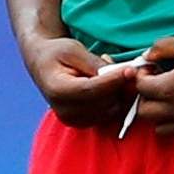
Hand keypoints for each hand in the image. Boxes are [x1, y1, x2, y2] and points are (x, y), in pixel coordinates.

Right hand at [20, 35, 135, 126]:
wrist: (43, 66)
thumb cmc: (57, 54)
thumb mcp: (74, 51)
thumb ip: (95, 64)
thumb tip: (121, 73)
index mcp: (57, 90)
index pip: (91, 90)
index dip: (114, 81)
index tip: (131, 69)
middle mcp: (64, 110)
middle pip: (104, 102)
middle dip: (120, 85)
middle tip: (126, 68)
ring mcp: (73, 119)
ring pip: (112, 110)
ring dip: (120, 92)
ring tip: (112, 74)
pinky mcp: (83, 122)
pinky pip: (111, 114)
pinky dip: (116, 99)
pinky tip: (109, 85)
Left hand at [133, 35, 173, 139]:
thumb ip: (162, 47)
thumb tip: (147, 56)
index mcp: (169, 88)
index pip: (140, 88)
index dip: (143, 77)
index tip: (153, 70)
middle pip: (145, 112)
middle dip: (147, 98)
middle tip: (159, 85)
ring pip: (160, 128)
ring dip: (161, 115)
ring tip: (172, 100)